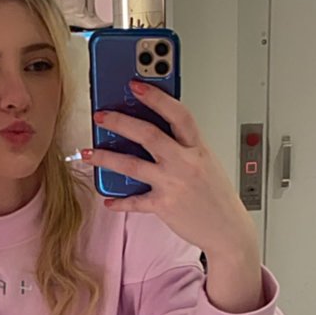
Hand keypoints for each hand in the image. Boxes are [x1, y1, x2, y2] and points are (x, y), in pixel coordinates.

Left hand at [85, 79, 257, 261]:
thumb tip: (154, 133)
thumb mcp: (206, 163)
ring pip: (132, 165)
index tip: (136, 85)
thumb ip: (184, 147)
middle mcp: (185, 162)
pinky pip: (134, 201)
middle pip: (148, 134)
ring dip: (105, 157)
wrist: (227, 229)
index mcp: (197, 147)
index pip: (177, 113)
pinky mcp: (163, 206)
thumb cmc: (216, 196)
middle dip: (120, 122)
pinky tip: (108, 200)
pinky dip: (119, 201)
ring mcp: (172, 184)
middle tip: (101, 116)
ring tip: (88, 152)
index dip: (156, 97)